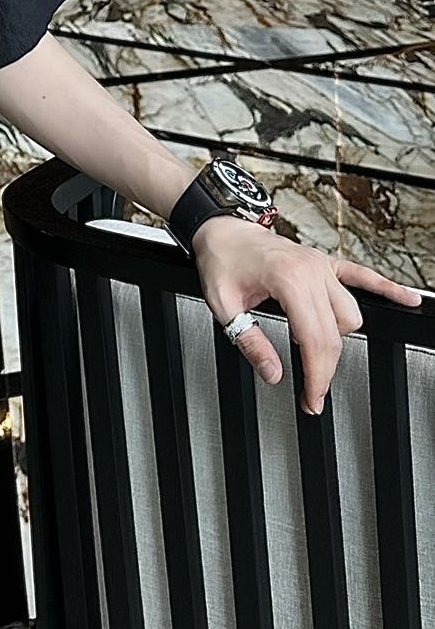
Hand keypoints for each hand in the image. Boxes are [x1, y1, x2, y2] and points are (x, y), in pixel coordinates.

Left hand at [192, 214, 424, 414]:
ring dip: (337, 338)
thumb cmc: (221, 260)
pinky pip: (364, 276)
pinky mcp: (326, 263)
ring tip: (313, 352)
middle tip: (312, 394)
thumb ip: (250, 341)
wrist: (223, 230)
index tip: (312, 398)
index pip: (314, 340)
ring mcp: (322, 266)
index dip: (316, 376)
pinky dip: (386, 290)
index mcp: (287, 280)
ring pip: (350, 315)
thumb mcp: (223, 305)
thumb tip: (273, 373)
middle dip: (325, 369)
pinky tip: (407, 300)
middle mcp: (311, 271)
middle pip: (335, 334)